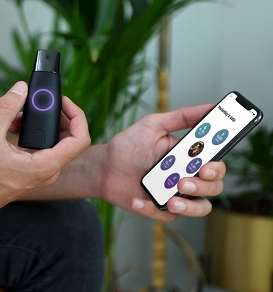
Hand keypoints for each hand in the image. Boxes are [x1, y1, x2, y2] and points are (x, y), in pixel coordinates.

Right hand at [0, 81, 90, 213]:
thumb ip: (6, 108)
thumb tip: (21, 88)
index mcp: (45, 166)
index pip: (80, 139)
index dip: (76, 115)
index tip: (62, 102)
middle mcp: (48, 172)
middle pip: (68, 138)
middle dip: (54, 116)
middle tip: (38, 103)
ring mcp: (42, 174)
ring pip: (54, 143)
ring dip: (40, 125)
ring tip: (18, 117)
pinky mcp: (33, 174)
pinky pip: (43, 150)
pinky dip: (33, 134)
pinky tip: (13, 127)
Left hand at [98, 104, 225, 221]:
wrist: (104, 167)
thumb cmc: (129, 145)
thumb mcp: (153, 125)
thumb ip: (182, 117)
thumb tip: (210, 107)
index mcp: (190, 157)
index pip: (216, 164)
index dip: (217, 168)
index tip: (206, 166)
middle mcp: (187, 176)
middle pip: (214, 187)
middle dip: (203, 186)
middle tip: (183, 182)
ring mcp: (176, 194)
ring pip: (200, 208)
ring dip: (190, 207)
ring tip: (171, 200)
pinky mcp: (161, 209)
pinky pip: (168, 216)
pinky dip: (152, 209)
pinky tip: (137, 199)